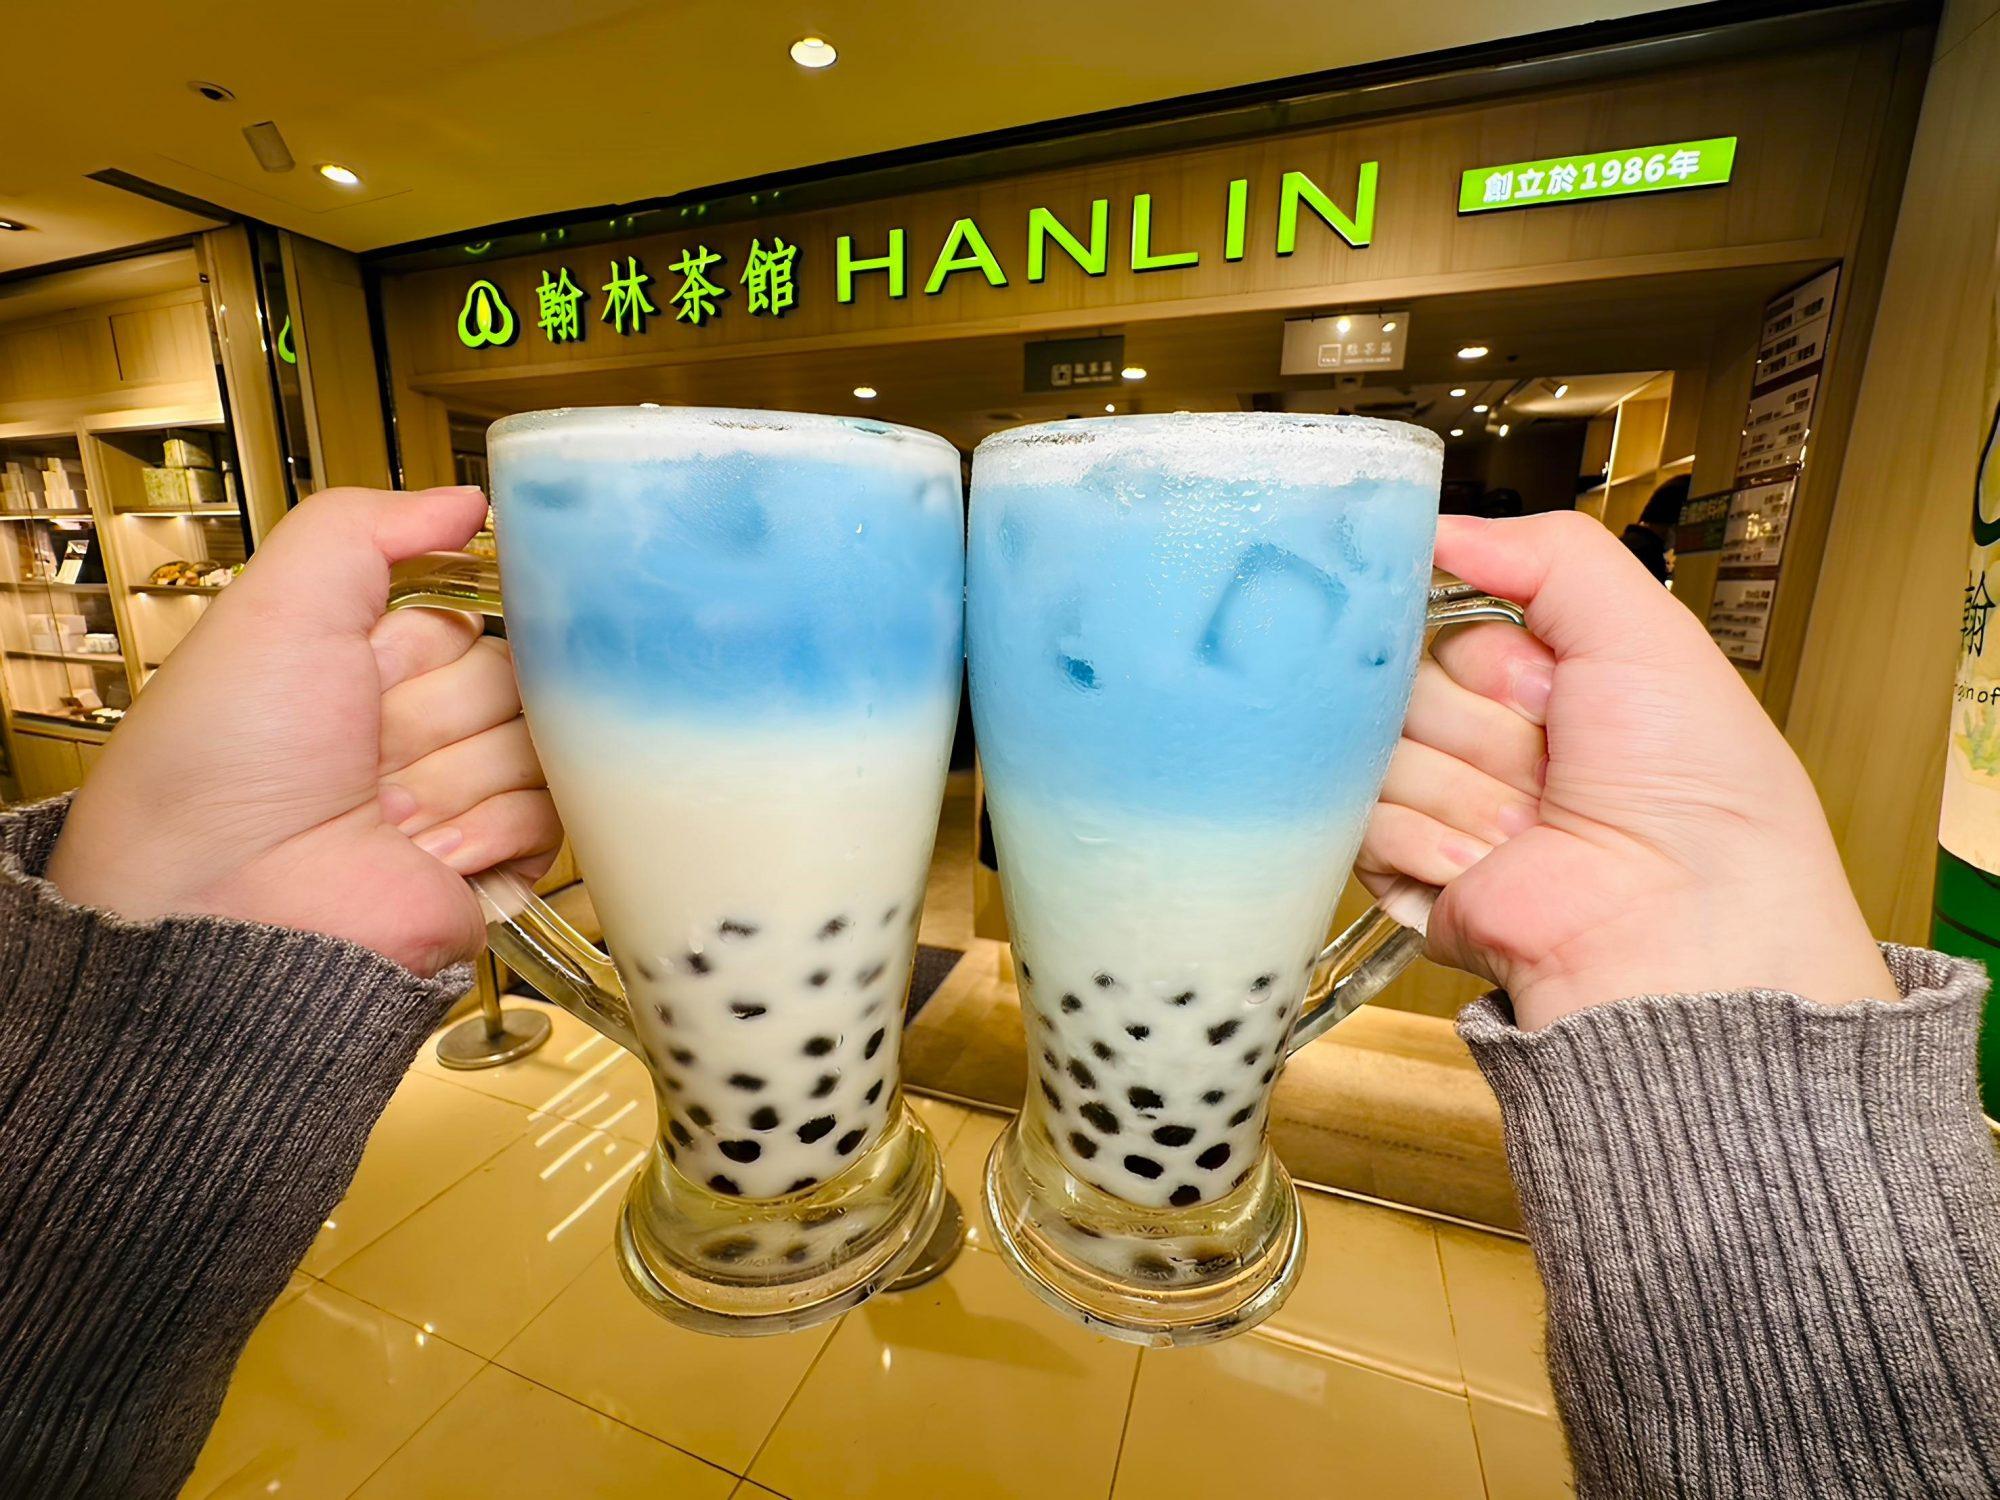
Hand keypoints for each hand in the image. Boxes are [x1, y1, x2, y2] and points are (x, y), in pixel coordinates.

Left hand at [46, 487, 559, 976]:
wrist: (228, 903)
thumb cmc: (219, 765)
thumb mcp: (278, 601)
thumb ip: (369, 525)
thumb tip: (470, 498)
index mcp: (364, 673)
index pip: (470, 618)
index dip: (439, 637)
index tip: (396, 657)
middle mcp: (415, 736)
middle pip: (514, 678)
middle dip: (449, 707)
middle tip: (380, 739)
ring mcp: (459, 801)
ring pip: (542, 742)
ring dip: (463, 771)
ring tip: (390, 806)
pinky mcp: (496, 865)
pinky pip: (554, 816)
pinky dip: (493, 825)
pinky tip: (426, 846)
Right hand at [1357, 511, 1894, 1029]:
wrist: (1681, 923)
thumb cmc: (1697, 789)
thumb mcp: (1644, 629)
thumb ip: (1545, 552)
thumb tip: (1437, 526)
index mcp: (1547, 692)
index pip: (1447, 633)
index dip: (1492, 660)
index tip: (1548, 691)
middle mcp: (1494, 750)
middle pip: (1405, 690)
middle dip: (1478, 723)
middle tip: (1548, 762)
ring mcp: (1449, 814)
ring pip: (1379, 755)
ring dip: (1463, 787)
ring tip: (1532, 825)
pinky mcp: (1411, 878)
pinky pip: (1359, 824)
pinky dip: (1426, 839)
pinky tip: (1487, 862)